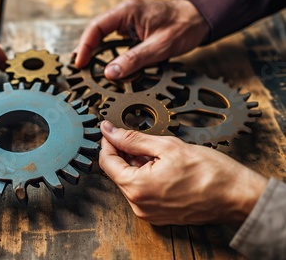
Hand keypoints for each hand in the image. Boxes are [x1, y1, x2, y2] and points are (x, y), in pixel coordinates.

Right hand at [75, 0, 209, 78]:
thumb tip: (110, 73)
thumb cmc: (183, 27)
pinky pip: (113, 39)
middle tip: (80, 69)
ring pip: (102, 36)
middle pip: (95, 31)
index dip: (85, 46)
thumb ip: (133, 60)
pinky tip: (104, 63)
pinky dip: (106, 51)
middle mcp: (124, 13)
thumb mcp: (159, 47)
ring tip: (87, 68)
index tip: (80, 63)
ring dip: (94, 51)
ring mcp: (127, 20)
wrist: (199, 19)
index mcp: (127, 11)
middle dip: (86, 50)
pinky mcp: (132, 28)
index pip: (96, 27)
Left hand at [99, 120, 267, 224]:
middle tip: (139, 139)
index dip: (108, 142)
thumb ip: (133, 139)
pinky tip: (162, 167)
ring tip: (158, 154)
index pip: (107, 162)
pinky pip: (143, 193)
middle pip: (117, 173)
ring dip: (136, 165)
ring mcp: (149, 213)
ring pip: (130, 182)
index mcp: (137, 188)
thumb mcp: (167, 146)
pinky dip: (146, 177)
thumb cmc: (210, 172)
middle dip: (124, 153)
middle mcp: (139, 205)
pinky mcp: (158, 215)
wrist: (237, 196)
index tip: (112, 130)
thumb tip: (110, 131)